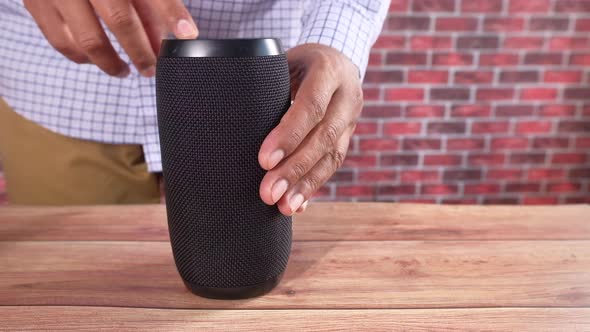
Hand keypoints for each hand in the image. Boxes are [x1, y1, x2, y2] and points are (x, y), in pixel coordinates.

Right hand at [24, 0, 197, 76]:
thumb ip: (151, 3)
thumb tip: (169, 35)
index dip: (171, 12)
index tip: (189, 34)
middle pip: (121, 19)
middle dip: (142, 50)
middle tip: (152, 67)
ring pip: (88, 39)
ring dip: (111, 62)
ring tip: (125, 70)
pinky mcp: (35, 2)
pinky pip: (61, 41)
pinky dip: (82, 57)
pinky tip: (97, 59)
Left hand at [258, 44, 362, 215]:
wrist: (335, 60)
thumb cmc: (296, 63)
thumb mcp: (283, 62)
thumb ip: (267, 87)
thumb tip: (233, 122)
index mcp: (328, 69)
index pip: (311, 106)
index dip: (289, 135)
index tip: (264, 160)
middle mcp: (347, 95)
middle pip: (324, 137)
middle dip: (295, 168)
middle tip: (268, 193)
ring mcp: (352, 118)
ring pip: (332, 156)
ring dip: (306, 185)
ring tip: (283, 207)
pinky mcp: (349, 137)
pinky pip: (333, 164)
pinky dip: (312, 186)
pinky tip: (297, 204)